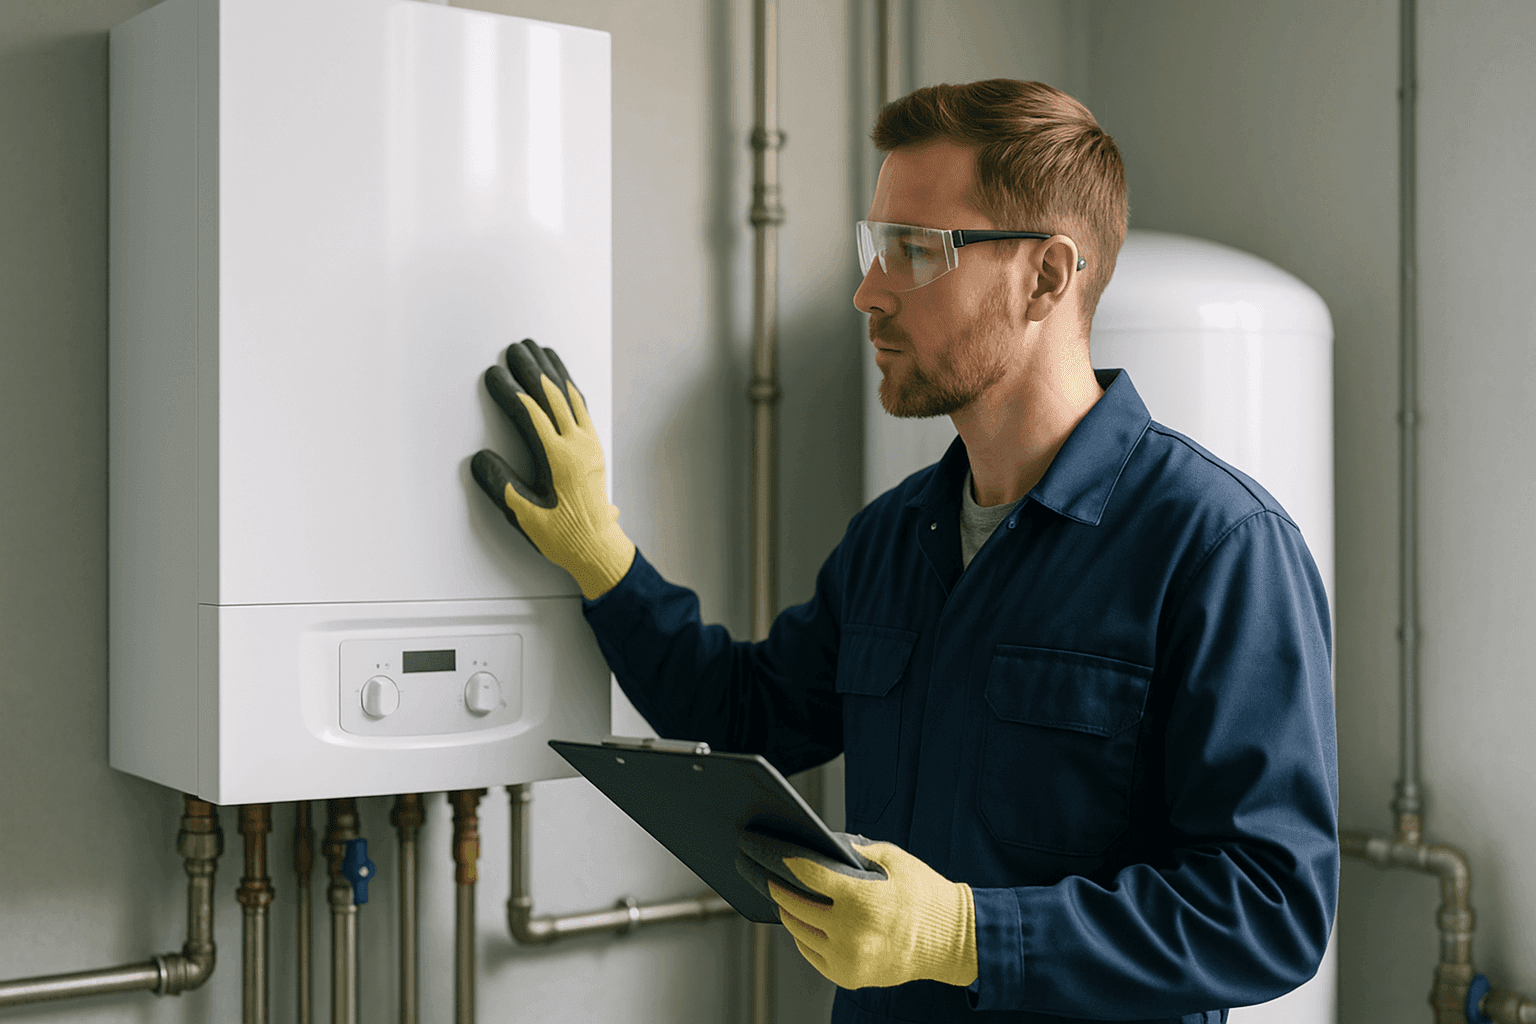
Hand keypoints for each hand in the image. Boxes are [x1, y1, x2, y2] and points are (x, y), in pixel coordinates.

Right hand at [471, 340, 634, 598]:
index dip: (510, 390)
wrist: (598, 548)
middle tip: (515, 348)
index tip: (494, 373)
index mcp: (559, 459)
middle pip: (552, 397)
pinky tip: (564, 380)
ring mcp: (589, 445)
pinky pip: (582, 409)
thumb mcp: (526, 516)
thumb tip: (479, 460)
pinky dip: (571, 389)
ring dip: (554, 372)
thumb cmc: (563, 536)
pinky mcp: (594, 449)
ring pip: (571, 397)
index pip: (530, 414)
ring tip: (539, 351)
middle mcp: (578, 446)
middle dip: (532, 369)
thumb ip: (502, 486)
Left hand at [769, 839, 977, 989]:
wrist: (951, 940)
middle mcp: (851, 932)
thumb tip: (822, 844)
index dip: (787, 863)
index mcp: (862, 899)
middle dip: (778, 888)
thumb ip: (856, 848)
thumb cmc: (925, 895)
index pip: (809, 877)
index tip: (772, 854)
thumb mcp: (894, 858)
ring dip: (787, 912)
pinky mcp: (848, 976)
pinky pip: (812, 953)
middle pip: (796, 906)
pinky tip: (802, 921)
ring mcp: (848, 958)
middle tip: (768, 875)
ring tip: (783, 896)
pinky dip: (803, 936)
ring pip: (799, 932)